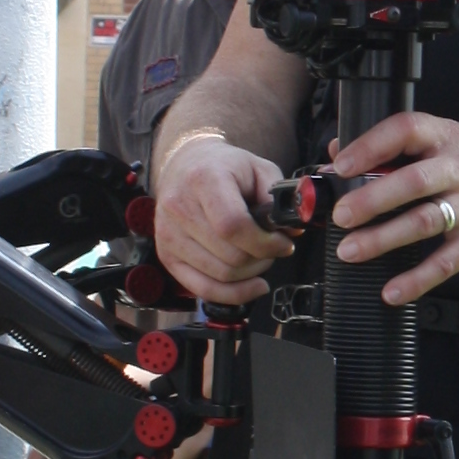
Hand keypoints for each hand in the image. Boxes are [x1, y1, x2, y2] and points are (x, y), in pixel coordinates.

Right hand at [152, 132, 298, 300]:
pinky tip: (252, 285)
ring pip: (220, 275)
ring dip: (250, 274)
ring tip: (259, 256)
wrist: (185, 165)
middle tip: (273, 248)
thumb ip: (278, 197)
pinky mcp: (166, 255)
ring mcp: (169, 234)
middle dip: (262, 258)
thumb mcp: (258, 168)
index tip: (283, 243)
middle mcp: (179, 207)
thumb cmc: (224, 168)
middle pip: (229, 256)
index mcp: (203, 180)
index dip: (264, 242)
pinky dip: (233, 293)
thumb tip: (292, 230)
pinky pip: (203, 289)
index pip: (232, 225)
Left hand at [331, 110, 458, 304]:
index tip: (341, 165)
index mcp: (449, 137)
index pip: (406, 130)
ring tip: (352, 250)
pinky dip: (417, 279)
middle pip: (413, 181)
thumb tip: (339, 152)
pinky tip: (393, 290)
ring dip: (383, 238)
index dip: (371, 146)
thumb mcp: (451, 144)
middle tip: (341, 215)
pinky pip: (446, 262)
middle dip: (371, 199)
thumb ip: (398, 148)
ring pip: (424, 221)